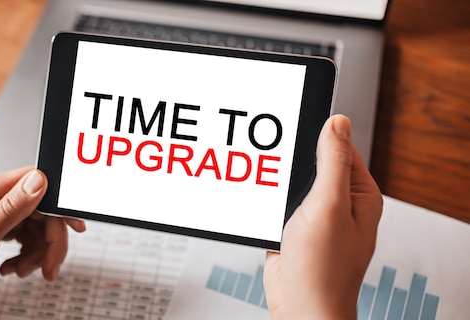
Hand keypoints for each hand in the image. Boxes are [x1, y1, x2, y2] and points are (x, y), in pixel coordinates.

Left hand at [0, 167, 85, 296]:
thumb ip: (11, 209)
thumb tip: (39, 180)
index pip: (42, 183)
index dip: (62, 206)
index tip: (74, 229)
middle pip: (45, 211)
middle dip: (51, 242)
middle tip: (48, 269)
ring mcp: (1, 209)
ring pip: (40, 226)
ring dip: (37, 253)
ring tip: (19, 270)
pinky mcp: (2, 222)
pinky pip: (29, 235)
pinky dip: (27, 254)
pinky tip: (11, 266)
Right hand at [263, 115, 382, 319]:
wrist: (299, 307)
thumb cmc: (323, 269)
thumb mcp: (329, 206)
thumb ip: (332, 163)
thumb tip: (337, 123)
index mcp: (359, 194)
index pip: (340, 148)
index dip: (317, 136)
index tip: (294, 127)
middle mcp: (339, 203)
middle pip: (313, 163)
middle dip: (291, 162)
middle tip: (274, 162)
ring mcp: (316, 217)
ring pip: (293, 183)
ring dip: (278, 183)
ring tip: (268, 186)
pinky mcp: (294, 228)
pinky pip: (279, 204)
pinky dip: (268, 201)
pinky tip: (262, 205)